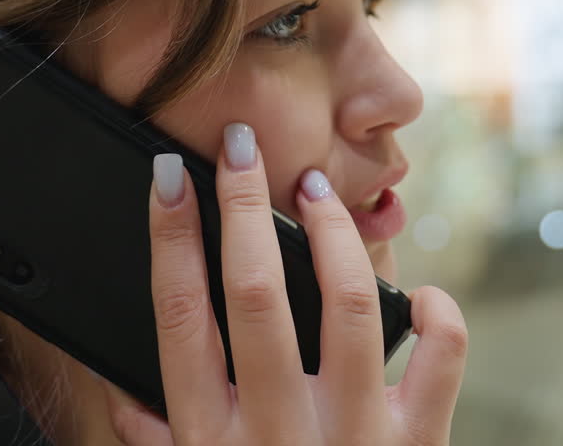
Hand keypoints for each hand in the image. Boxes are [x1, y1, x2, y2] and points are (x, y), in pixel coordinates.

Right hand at [98, 122, 467, 444]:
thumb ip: (154, 444)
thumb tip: (121, 399)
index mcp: (212, 440)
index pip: (180, 316)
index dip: (169, 237)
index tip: (168, 177)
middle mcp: (279, 430)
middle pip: (257, 292)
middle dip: (243, 205)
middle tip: (239, 146)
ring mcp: (354, 437)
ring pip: (348, 304)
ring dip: (333, 234)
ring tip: (316, 190)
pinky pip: (440, 361)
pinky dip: (439, 315)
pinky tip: (422, 290)